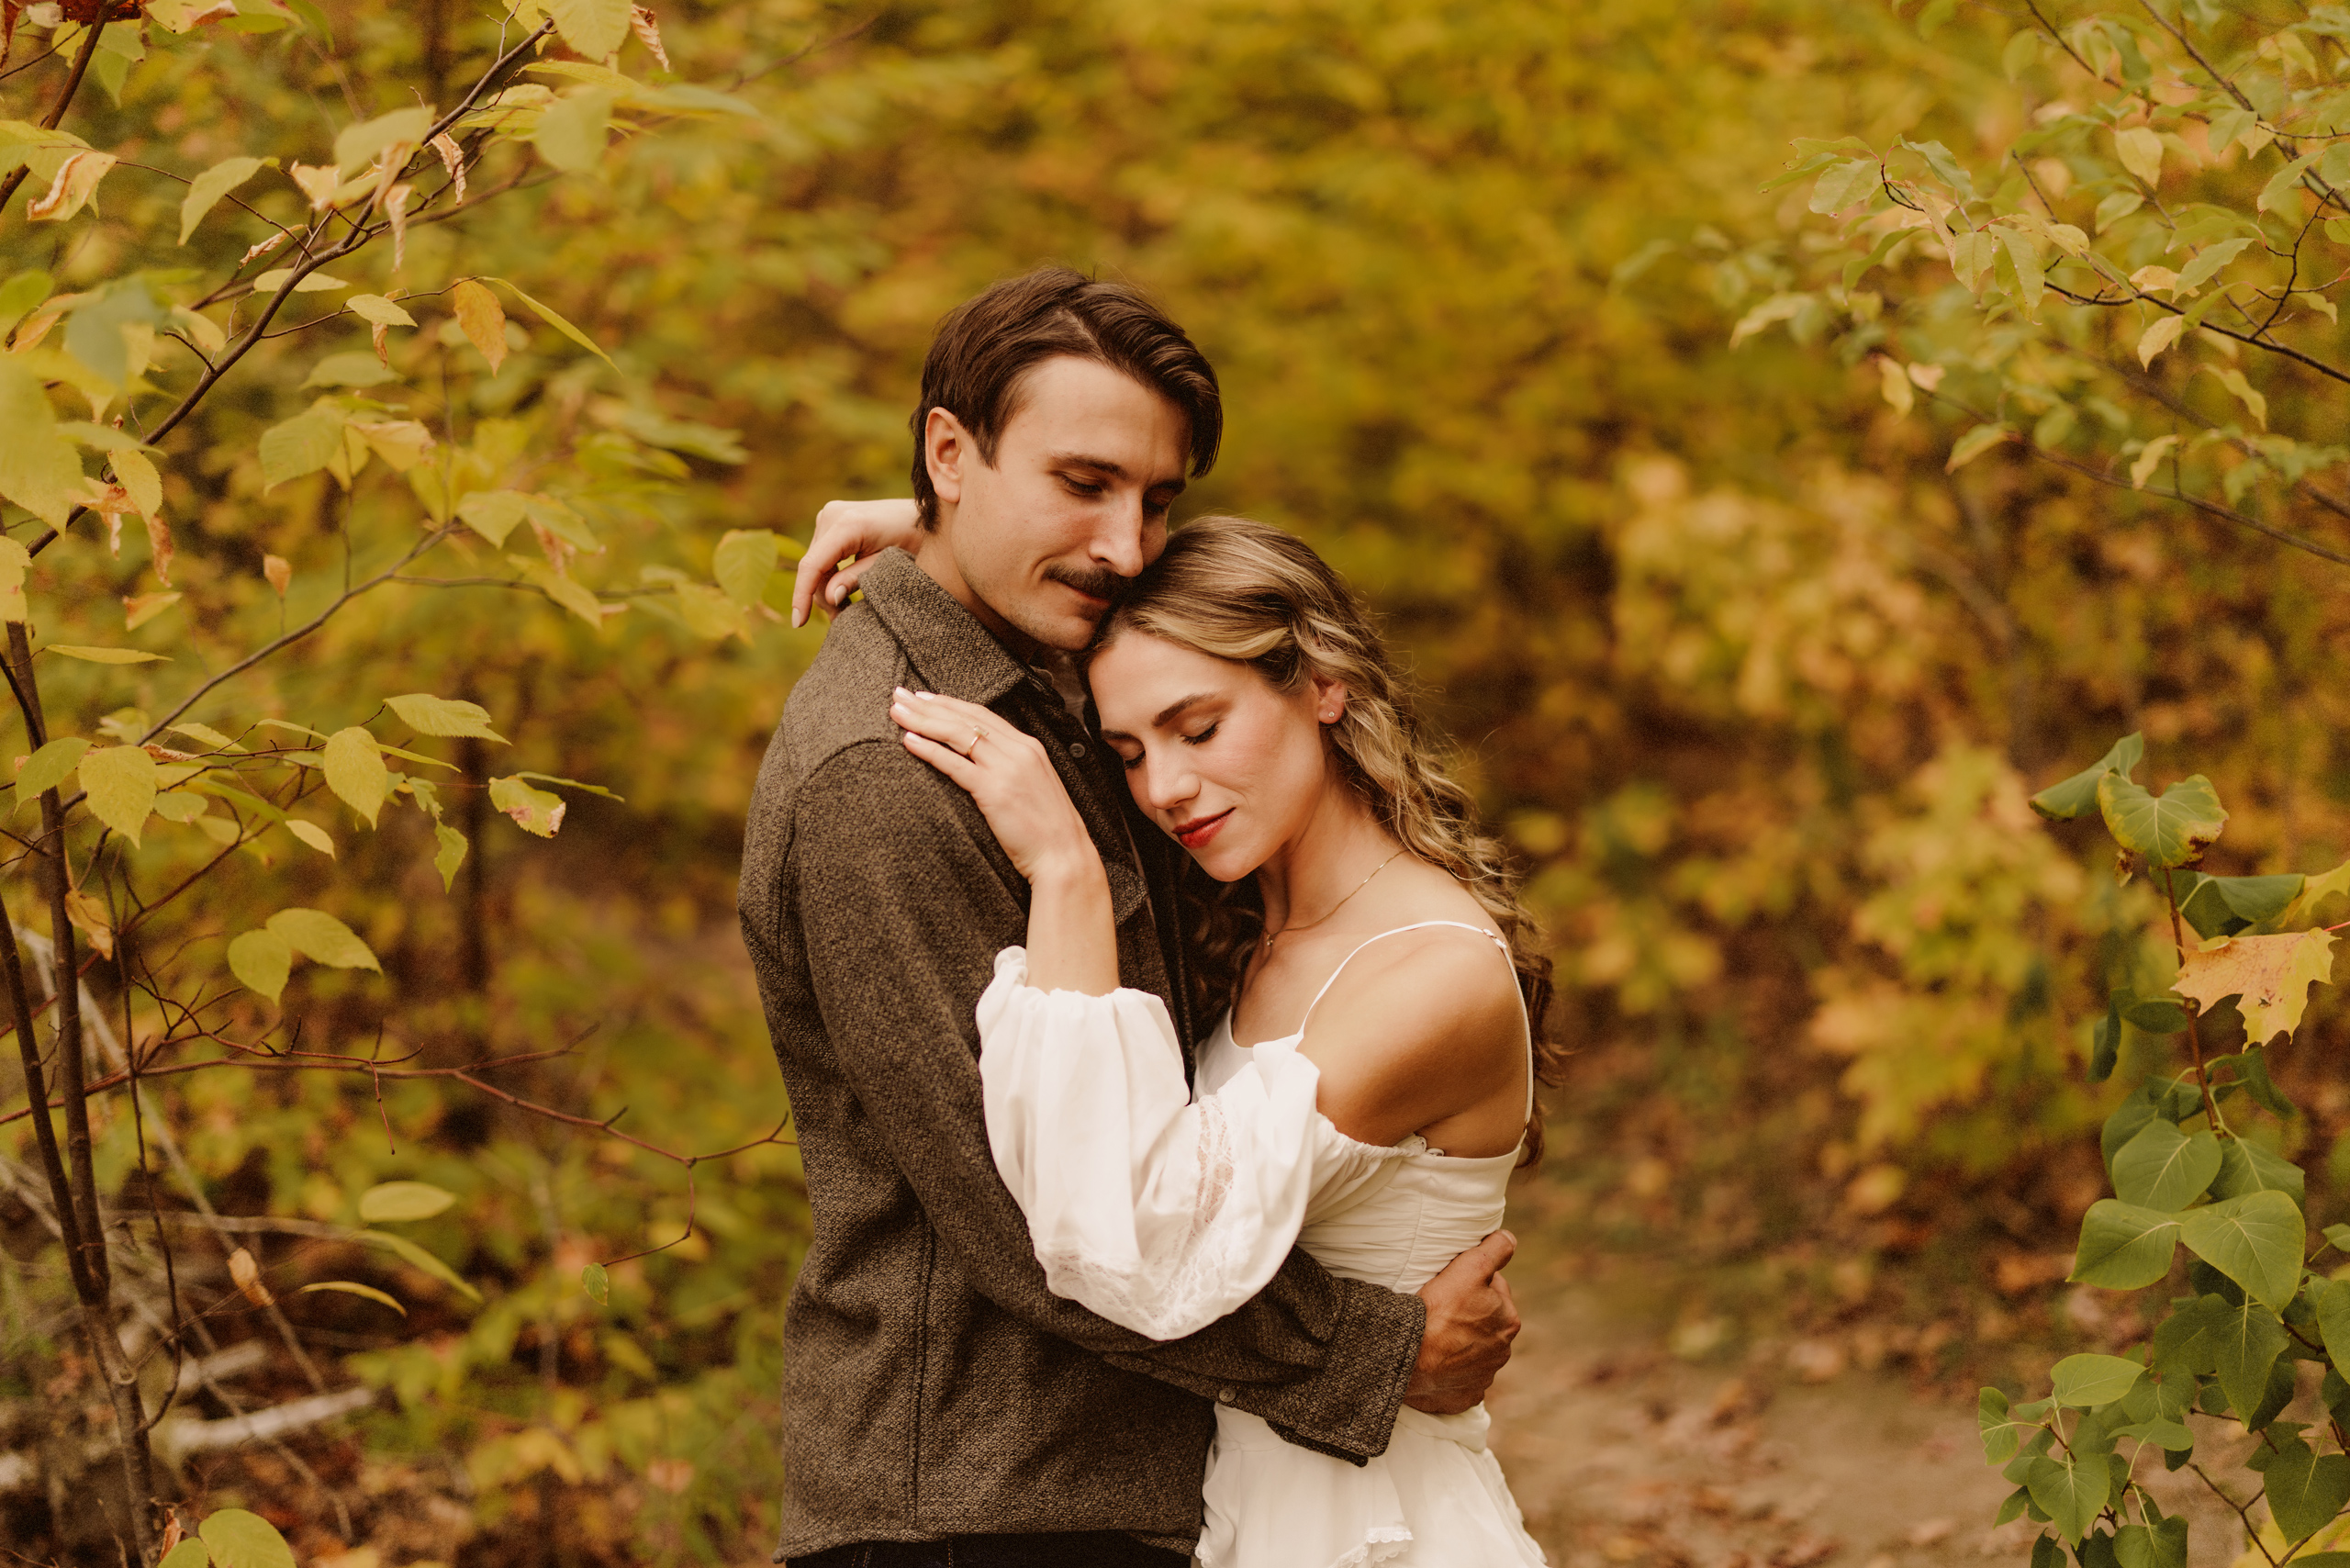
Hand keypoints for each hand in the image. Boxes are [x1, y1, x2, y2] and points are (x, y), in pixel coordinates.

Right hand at [792, 498, 922, 626]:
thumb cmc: (915, 540)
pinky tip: (843, 592)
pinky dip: (829, 575)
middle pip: (813, 567)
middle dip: (821, 597)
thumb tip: (829, 597)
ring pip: (815, 563)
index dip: (802, 596)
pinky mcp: (832, 520)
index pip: (812, 565)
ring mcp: (830, 514)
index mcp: (848, 524)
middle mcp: (832, 514)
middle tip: (841, 620)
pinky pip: (822, 554)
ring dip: (825, 588)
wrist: (926, 516)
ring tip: (845, 610)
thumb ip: (857, 579)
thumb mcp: (890, 566)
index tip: (799, 623)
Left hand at [889, 689, 1099, 885]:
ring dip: (923, 720)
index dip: (950, 704)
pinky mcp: (995, 790)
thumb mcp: (1033, 787)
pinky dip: (930, 750)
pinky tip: (909, 741)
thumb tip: (981, 764)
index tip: (924, 697)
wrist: (1064, 857)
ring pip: (958, 734)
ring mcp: (1007, 768)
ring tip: (897, 712)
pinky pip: (955, 764)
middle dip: (929, 705)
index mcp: (1028, 746)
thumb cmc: (1047, 830)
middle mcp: (1019, 750)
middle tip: (899, 695)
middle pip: (966, 718)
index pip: (982, 715)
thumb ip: (1011, 769)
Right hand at [1403, 1229, 1518, 1413]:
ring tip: (1434, 1335)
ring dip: (1461, 1341)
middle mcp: (1502, 1352)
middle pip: (1485, 1321)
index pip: (1495, 1290)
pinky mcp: (1464, 1396)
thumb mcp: (1470, 1269)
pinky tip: (1435, 1361)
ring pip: (1474, 1349)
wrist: (1408, 1361)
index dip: (1472, 1283)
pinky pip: (1460, 1377)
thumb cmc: (1438, 1312)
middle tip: (1441, 1308)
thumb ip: (1495, 1250)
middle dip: (1470, 1314)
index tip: (1452, 1285)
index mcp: (1509, 1321)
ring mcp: (1483, 1377)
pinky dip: (1451, 1369)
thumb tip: (1510, 1238)